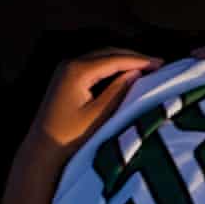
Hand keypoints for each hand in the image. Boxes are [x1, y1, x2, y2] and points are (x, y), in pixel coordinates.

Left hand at [23, 49, 162, 162]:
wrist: (43, 150)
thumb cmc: (71, 138)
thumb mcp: (99, 116)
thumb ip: (118, 92)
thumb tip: (135, 73)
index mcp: (77, 71)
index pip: (114, 59)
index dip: (139, 60)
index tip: (161, 64)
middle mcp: (70, 64)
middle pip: (107, 53)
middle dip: (133, 57)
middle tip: (157, 64)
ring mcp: (66, 70)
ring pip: (101, 58)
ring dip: (123, 61)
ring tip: (146, 68)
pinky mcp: (66, 79)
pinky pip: (94, 67)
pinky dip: (112, 68)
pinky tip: (126, 75)